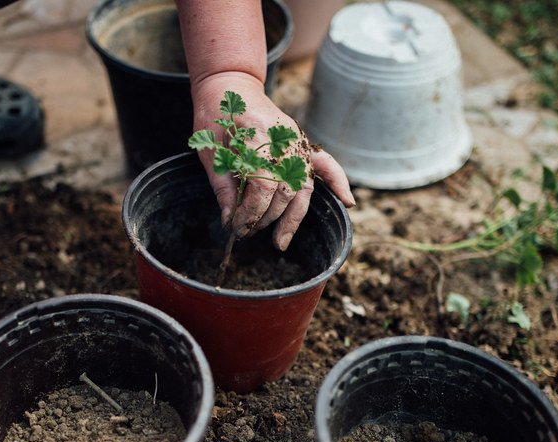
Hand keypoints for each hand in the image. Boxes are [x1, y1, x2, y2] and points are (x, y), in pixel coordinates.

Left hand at [191, 73, 354, 250]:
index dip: (250, 211)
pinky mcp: (302, 142)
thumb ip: (222, 186)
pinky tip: (347, 203)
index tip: (236, 226)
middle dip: (266, 218)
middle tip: (247, 233)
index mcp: (258, 136)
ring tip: (280, 241)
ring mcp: (296, 140)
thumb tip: (230, 221)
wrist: (230, 84)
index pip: (263, 185)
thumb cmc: (214, 115)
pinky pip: (326, 164)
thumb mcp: (209, 150)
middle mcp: (284, 140)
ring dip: (293, 217)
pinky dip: (338, 182)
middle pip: (284, 191)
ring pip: (304, 187)